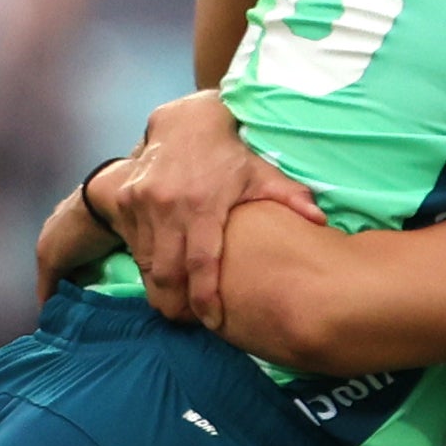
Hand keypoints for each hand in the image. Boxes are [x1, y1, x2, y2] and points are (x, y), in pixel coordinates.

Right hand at [94, 92, 308, 325]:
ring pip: (146, 263)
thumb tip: (320, 221)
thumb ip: (290, 197)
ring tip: (175, 304)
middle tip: (187, 321)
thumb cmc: (229, 156)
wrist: (184, 123)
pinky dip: (146, 264)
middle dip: (175, 304)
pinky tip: (163, 273)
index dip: (205, 297)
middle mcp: (167, 205)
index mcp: (203, 204)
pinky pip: (134, 245)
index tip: (213, 322)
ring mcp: (141, 203)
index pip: (201, 262)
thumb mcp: (262, 173)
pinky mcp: (125, 201)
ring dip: (159, 287)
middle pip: (167, 272)